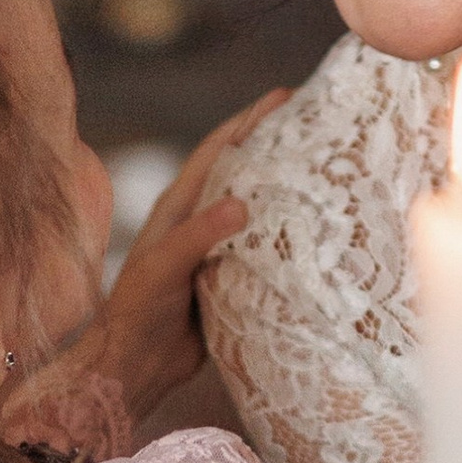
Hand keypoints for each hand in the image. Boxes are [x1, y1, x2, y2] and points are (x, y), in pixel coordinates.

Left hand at [58, 92, 287, 432]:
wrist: (134, 366)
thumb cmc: (138, 312)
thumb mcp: (164, 267)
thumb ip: (198, 235)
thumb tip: (241, 203)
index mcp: (178, 207)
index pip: (218, 150)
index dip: (248, 121)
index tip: (284, 96)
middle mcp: (198, 221)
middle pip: (243, 172)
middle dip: (275, 145)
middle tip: (317, 125)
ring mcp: (215, 249)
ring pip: (257, 210)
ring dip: (285, 190)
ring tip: (327, 171)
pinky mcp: (229, 279)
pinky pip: (263, 248)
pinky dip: (287, 236)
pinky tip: (317, 233)